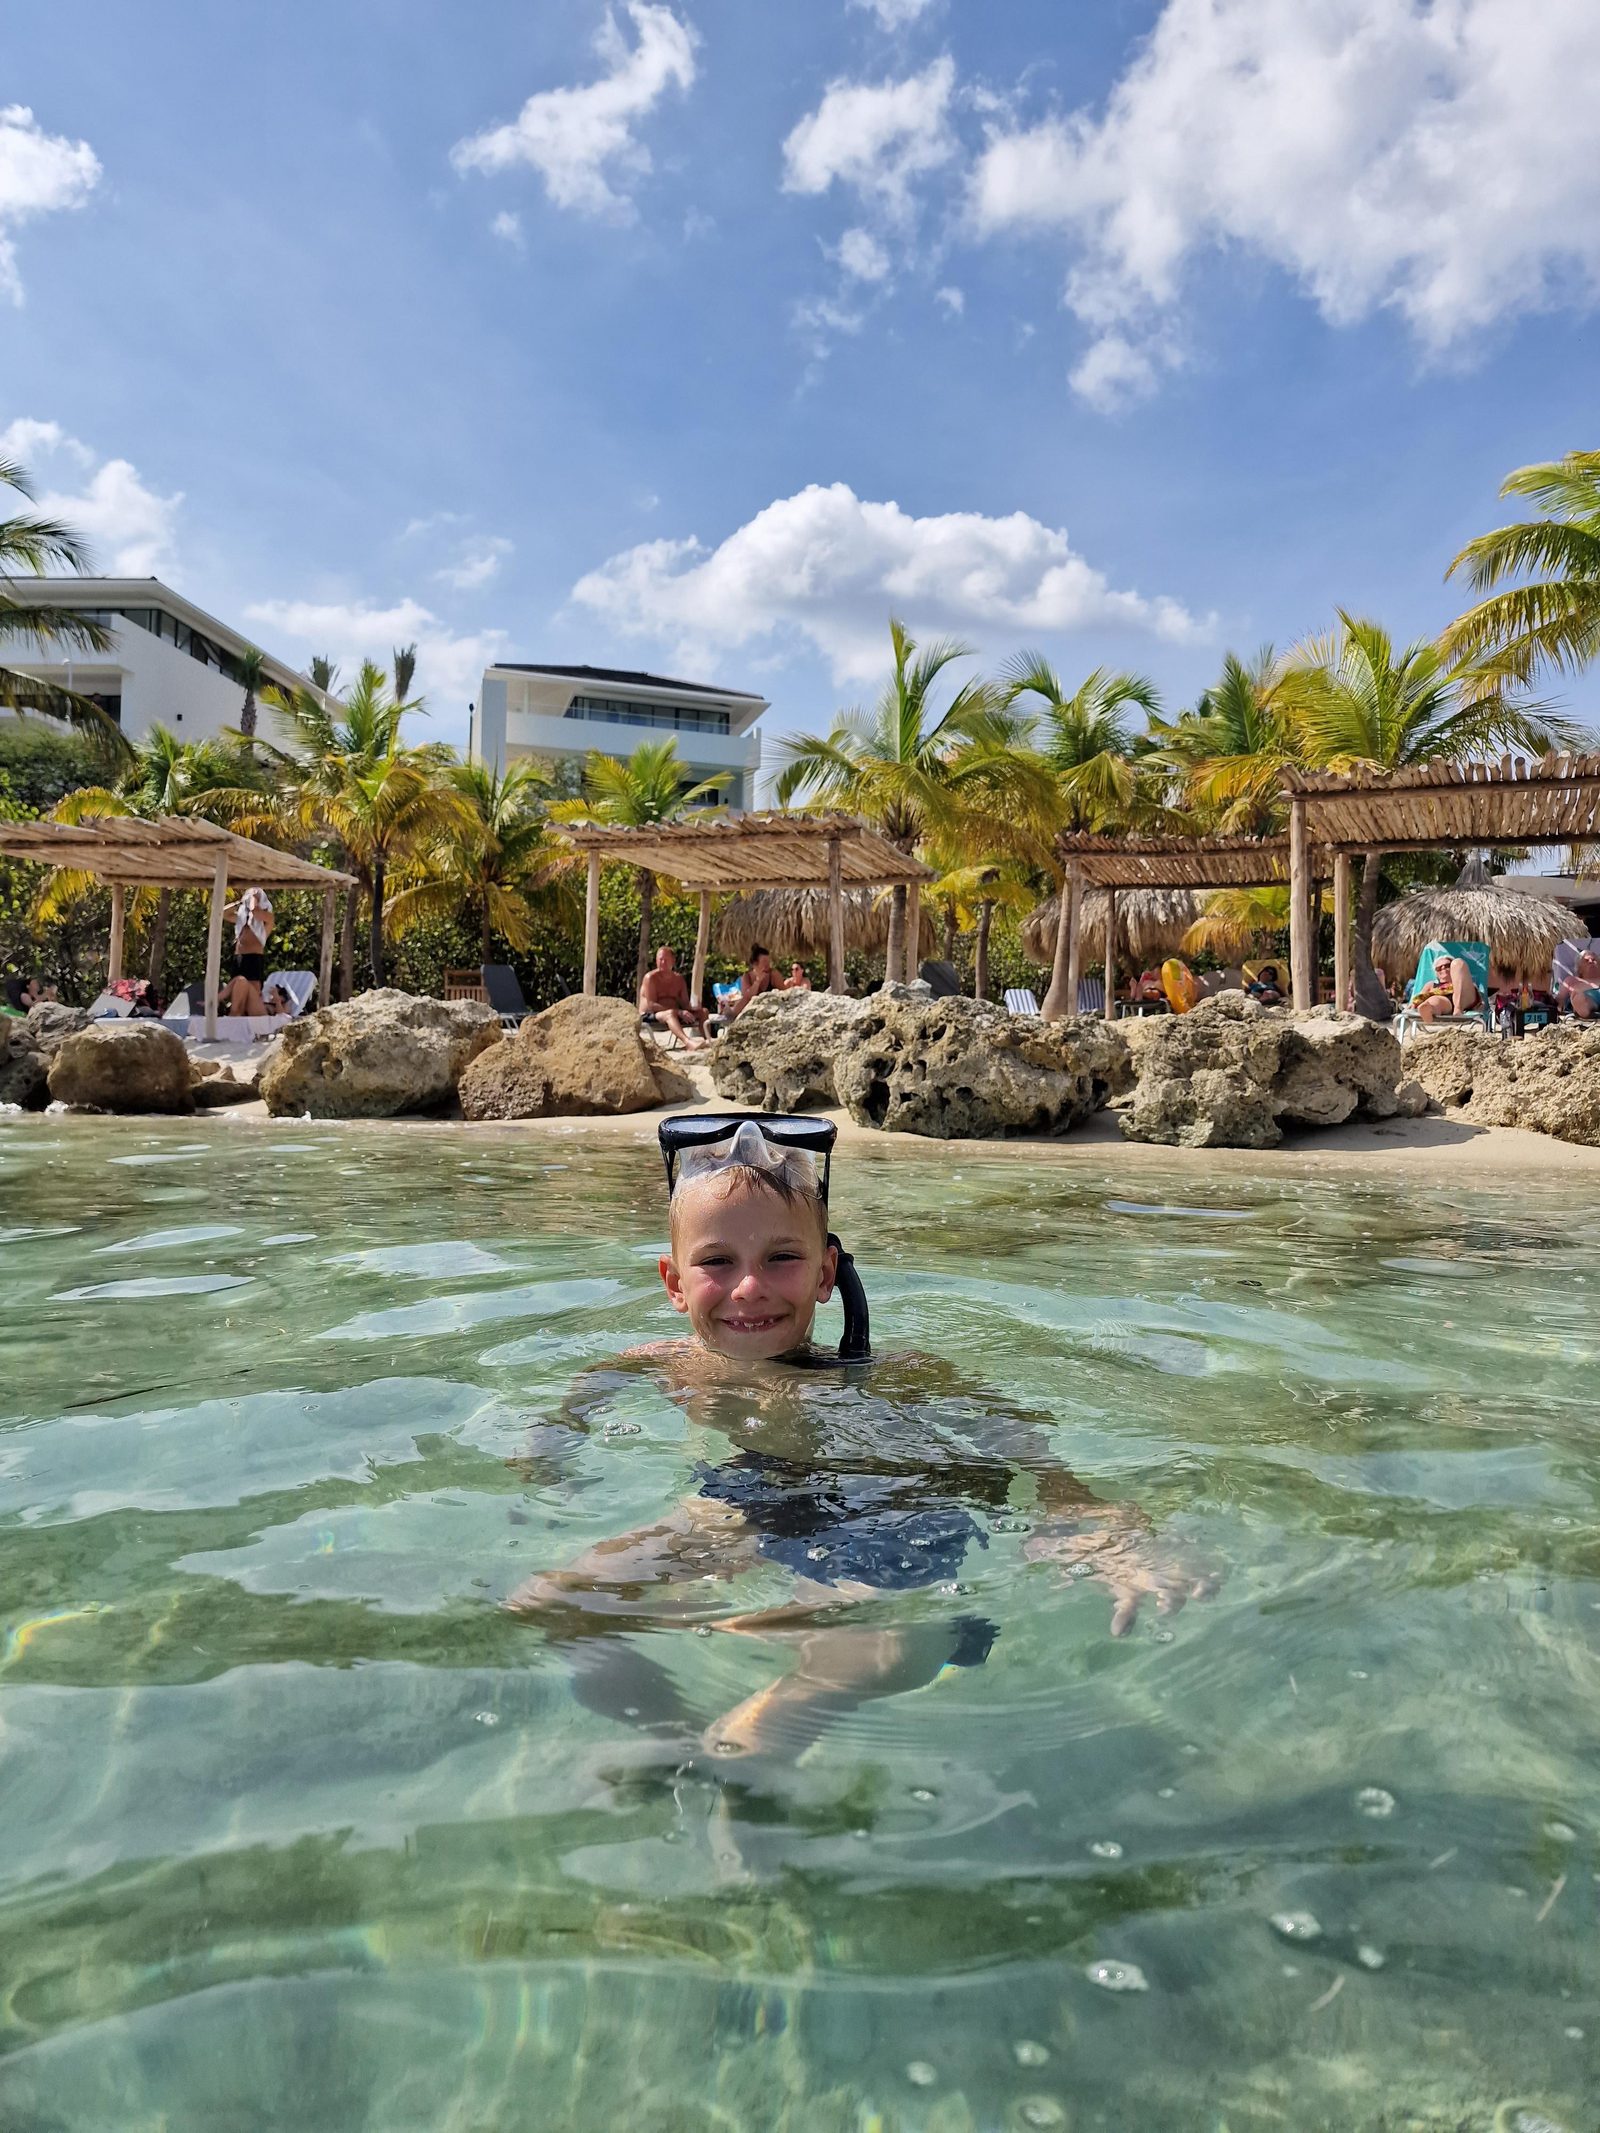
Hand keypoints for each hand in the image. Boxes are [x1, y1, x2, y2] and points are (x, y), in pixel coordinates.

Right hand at [1024, 1518, 1216, 1636]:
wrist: (1119, 1521)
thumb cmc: (1098, 1536)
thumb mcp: (1076, 1544)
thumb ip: (1051, 1549)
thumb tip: (1021, 1551)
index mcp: (1126, 1584)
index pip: (1125, 1605)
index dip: (1124, 1617)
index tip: (1118, 1631)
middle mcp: (1151, 1583)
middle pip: (1163, 1598)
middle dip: (1169, 1604)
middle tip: (1169, 1610)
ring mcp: (1170, 1571)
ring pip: (1189, 1585)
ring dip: (1199, 1589)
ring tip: (1206, 1590)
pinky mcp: (1183, 1555)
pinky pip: (1201, 1562)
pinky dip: (1210, 1566)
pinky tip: (1220, 1566)